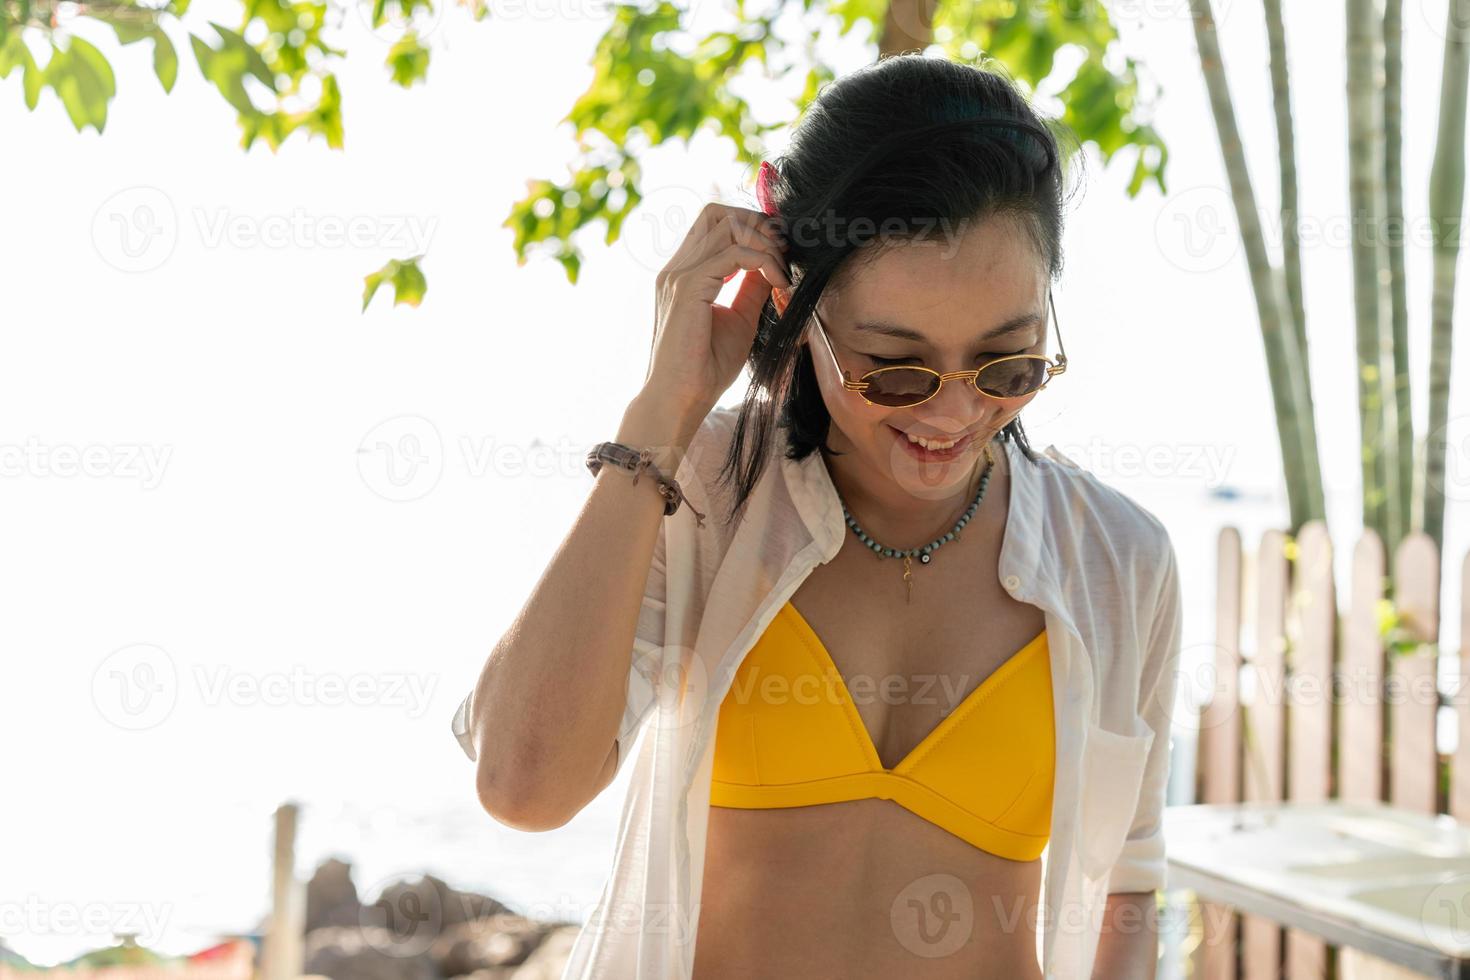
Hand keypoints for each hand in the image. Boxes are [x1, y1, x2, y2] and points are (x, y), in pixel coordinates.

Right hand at [641, 202, 789, 419]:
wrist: (679, 400)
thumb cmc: (705, 369)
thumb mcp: (739, 319)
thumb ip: (751, 288)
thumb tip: (771, 264)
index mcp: (684, 273)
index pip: (714, 222)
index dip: (752, 226)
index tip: (780, 252)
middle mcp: (677, 267)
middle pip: (717, 211)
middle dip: (757, 223)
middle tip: (783, 253)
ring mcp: (679, 274)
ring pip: (727, 225)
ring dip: (765, 242)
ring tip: (782, 272)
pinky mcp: (688, 288)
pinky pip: (735, 254)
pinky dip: (764, 261)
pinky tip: (777, 283)